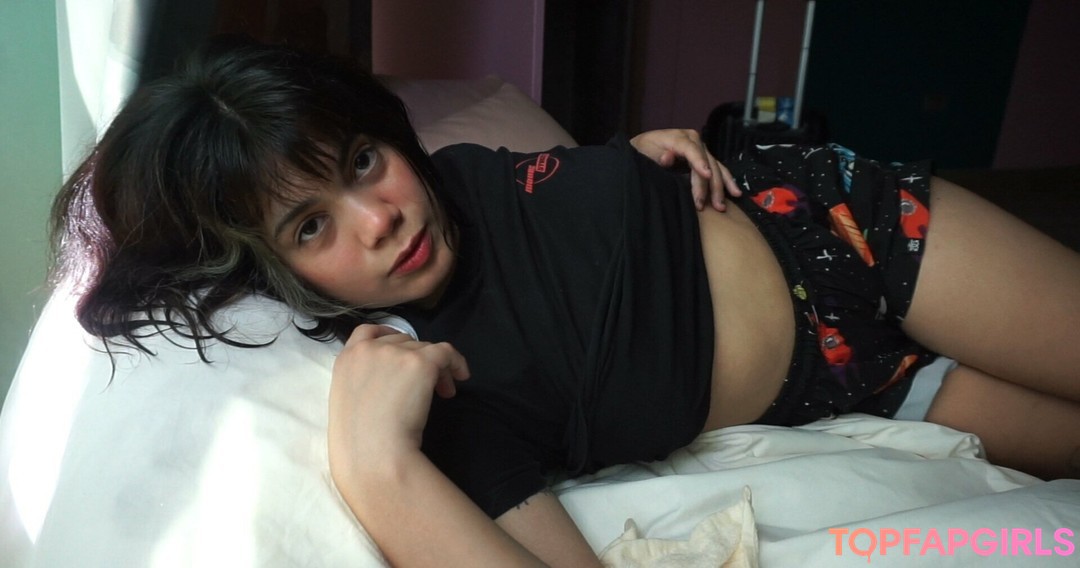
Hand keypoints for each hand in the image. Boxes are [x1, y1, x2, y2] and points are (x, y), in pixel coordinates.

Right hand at [328, 324, 469, 459]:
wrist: (372, 453)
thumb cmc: (359, 441)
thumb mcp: (348, 402)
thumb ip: (364, 381)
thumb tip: (393, 380)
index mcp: (346, 359)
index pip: (367, 332)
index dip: (389, 336)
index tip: (404, 350)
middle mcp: (369, 349)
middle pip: (403, 342)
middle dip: (417, 360)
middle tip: (428, 386)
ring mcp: (395, 353)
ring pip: (425, 349)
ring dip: (436, 368)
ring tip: (443, 393)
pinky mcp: (420, 362)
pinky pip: (446, 352)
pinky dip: (456, 362)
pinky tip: (461, 376)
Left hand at [630, 129, 741, 210]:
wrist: (644, 149)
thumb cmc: (642, 151)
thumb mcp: (644, 152)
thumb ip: (655, 156)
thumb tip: (668, 157)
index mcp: (678, 137)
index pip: (691, 149)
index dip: (699, 161)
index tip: (706, 175)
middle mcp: (693, 140)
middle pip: (706, 161)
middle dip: (707, 184)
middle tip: (703, 204)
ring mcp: (701, 149)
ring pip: (716, 167)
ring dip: (719, 187)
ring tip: (721, 205)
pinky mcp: (705, 159)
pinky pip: (719, 170)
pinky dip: (726, 182)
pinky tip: (734, 193)